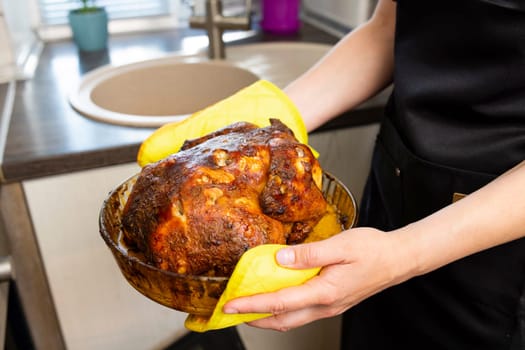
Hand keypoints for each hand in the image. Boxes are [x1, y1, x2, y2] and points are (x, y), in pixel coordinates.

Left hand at [223, 227, 413, 330]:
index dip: (251, 305)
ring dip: (267, 316)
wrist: (398, 259)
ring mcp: (329, 306)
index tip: (230, 304)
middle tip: (231, 311)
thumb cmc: (373, 250)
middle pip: (281, 320)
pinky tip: (276, 295)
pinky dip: (282, 309)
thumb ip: (308, 254)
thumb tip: (279, 259)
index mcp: (325, 292)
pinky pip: (301, 311)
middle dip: (253, 318)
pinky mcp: (332, 301)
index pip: (279, 303)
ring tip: (247, 306)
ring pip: (291, 319)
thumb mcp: (340, 246)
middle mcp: (325, 305)